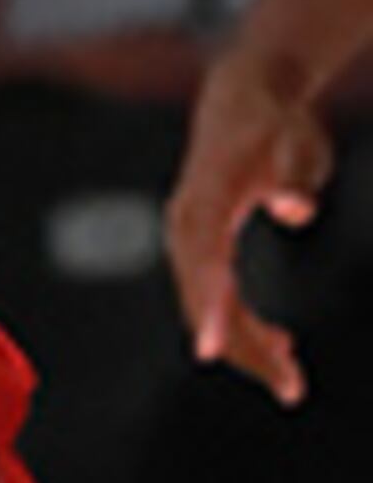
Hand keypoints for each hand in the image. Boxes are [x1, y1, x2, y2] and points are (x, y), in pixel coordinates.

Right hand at [170, 38, 332, 399]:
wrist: (244, 95)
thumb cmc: (275, 121)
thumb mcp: (296, 143)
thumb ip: (295, 177)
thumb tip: (295, 212)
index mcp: (204, 200)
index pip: (202, 263)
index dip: (208, 309)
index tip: (213, 354)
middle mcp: (186, 223)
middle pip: (204, 299)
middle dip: (243, 348)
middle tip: (291, 387)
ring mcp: (189, 236)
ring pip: (207, 305)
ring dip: (246, 344)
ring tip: (291, 378)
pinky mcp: (200, 244)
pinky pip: (215, 294)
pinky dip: (243, 324)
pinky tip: (282, 343)